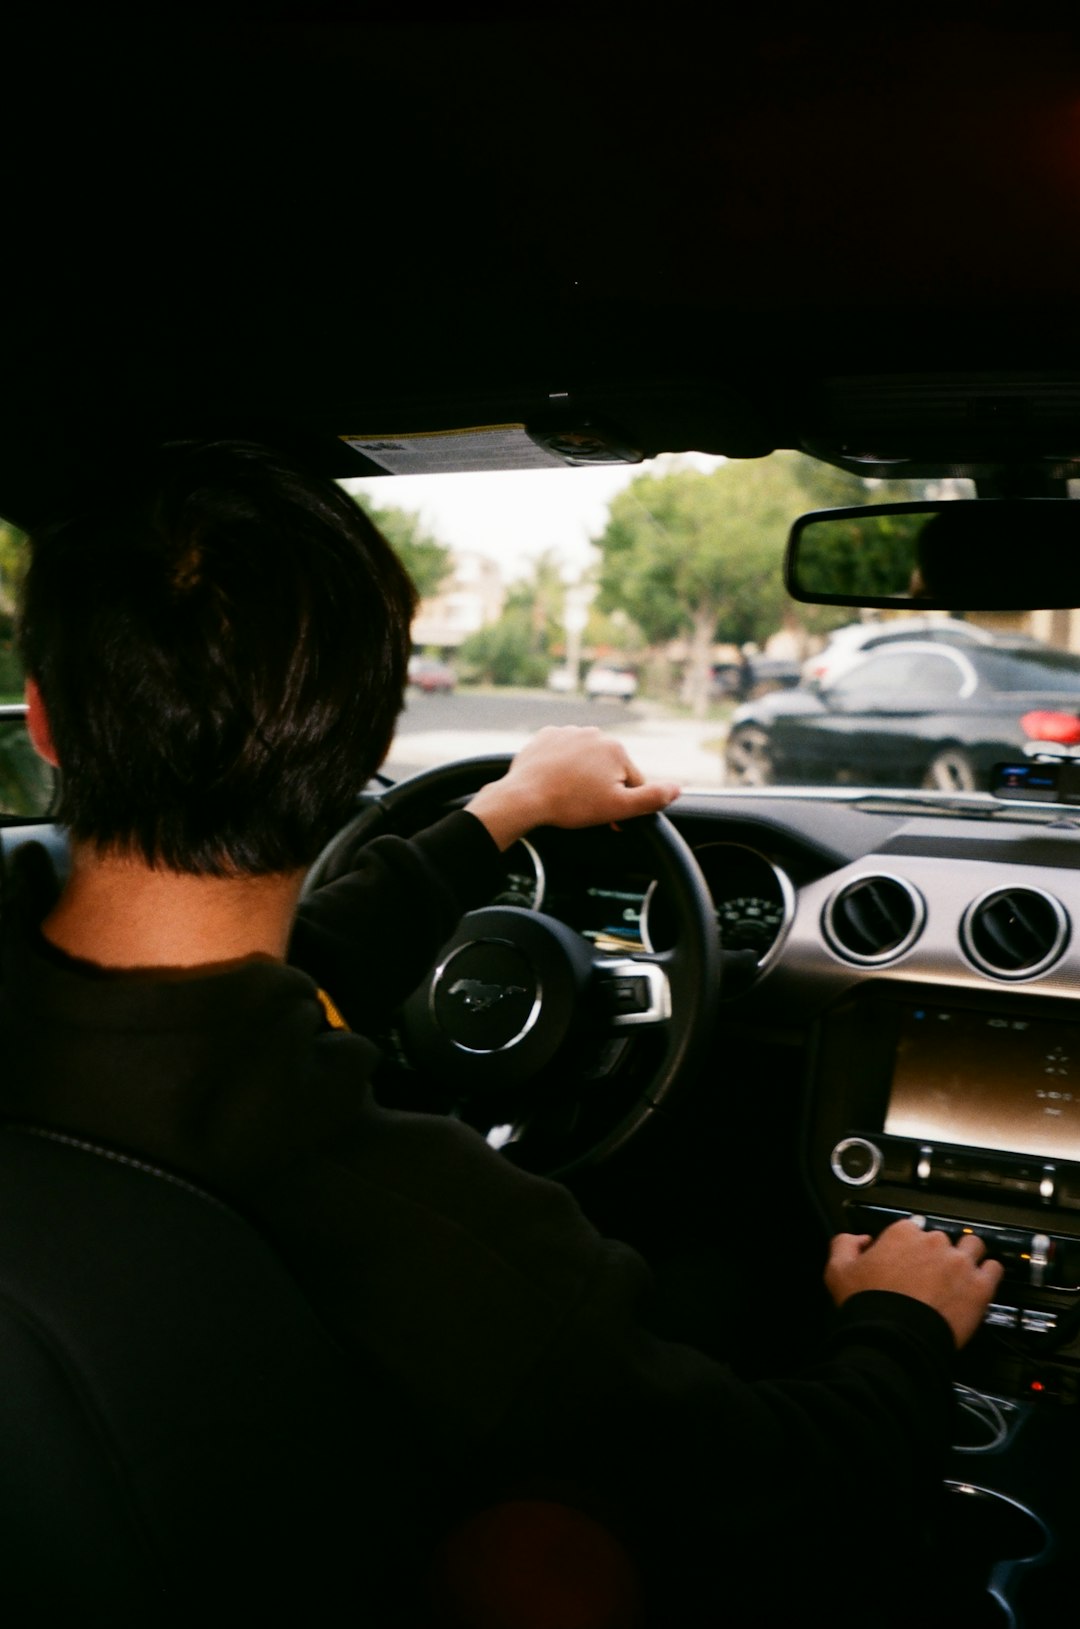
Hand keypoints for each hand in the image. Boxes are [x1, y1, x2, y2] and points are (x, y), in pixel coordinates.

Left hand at [466, 726, 680, 851]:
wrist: (525, 797)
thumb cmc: (571, 804)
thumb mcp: (618, 807)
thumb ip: (652, 797)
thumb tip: (677, 788)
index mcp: (616, 749)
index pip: (631, 781)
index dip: (623, 803)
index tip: (609, 818)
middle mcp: (594, 733)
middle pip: (608, 769)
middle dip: (602, 788)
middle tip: (585, 808)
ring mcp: (568, 732)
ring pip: (585, 760)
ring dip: (582, 776)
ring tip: (568, 795)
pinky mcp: (546, 736)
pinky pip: (562, 753)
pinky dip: (561, 766)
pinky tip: (554, 781)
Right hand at [824, 1218, 1003, 1348]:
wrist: (894, 1339)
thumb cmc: (869, 1307)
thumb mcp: (837, 1271)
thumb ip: (844, 1244)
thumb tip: (858, 1240)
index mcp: (902, 1234)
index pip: (911, 1228)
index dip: (908, 1246)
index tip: (907, 1260)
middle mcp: (933, 1242)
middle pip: (942, 1238)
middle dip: (937, 1253)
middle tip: (930, 1274)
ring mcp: (959, 1263)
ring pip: (972, 1247)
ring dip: (967, 1257)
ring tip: (960, 1274)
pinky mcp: (979, 1286)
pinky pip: (994, 1269)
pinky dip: (989, 1274)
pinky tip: (980, 1283)